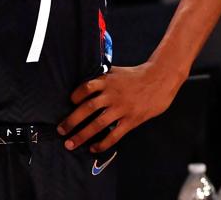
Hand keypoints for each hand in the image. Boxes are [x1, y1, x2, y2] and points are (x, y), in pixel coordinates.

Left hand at [57, 64, 182, 152]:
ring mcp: (122, 108)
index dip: (75, 95)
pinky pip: (114, 134)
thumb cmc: (135, 75)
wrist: (160, 79)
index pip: (86, 87)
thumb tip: (83, 85)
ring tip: (70, 143)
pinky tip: (93, 149)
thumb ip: (101, 77)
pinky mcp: (132, 120)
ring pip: (98, 124)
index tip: (68, 103)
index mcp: (107, 80)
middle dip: (72, 120)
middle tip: (60, 130)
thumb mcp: (116, 71)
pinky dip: (103, 143)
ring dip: (82, 135)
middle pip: (88, 108)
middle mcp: (112, 94)